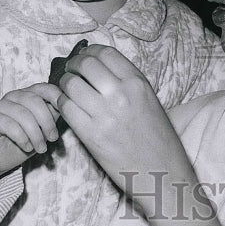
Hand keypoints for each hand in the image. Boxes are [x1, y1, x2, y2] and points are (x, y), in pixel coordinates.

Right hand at [0, 83, 62, 177]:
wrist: (0, 159)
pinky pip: (10, 126)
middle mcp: (14, 96)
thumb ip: (52, 114)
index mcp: (28, 94)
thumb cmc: (24, 141)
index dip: (57, 97)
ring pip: (23, 114)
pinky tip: (26, 147)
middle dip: (47, 122)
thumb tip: (66, 106)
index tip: (65, 112)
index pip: (44, 88)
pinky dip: (22, 138)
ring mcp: (1, 106)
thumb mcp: (43, 128)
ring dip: (36, 134)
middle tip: (52, 138)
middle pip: (35, 101)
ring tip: (41, 148)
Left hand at [57, 45, 189, 211]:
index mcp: (138, 83)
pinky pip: (66, 108)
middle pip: (85, 65)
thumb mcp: (150, 101)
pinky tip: (67, 107)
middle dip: (73, 65)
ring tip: (67, 90)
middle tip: (70, 70)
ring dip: (65, 84)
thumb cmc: (158, 139)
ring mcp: (104, 114)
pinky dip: (62, 103)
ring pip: (71, 84)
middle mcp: (121, 94)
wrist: (162, 173)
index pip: (106, 53)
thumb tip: (100, 69)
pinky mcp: (91, 134)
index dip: (90, 51)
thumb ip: (127, 83)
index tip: (84, 56)